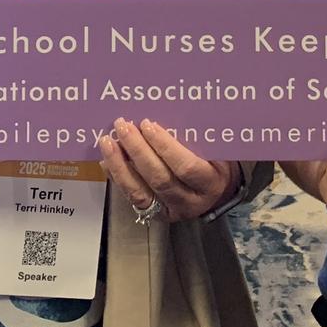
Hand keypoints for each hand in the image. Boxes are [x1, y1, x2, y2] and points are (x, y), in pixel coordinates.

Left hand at [98, 117, 236, 221]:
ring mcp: (171, 211)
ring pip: (141, 193)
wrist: (218, 192)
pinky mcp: (155, 214)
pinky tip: (107, 160)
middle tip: (123, 127)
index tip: (147, 124)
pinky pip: (133, 197)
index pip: (186, 167)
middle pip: (160, 179)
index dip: (165, 147)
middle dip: (138, 151)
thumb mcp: (215, 149)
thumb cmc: (216, 162)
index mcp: (210, 183)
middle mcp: (190, 201)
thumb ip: (195, 137)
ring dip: (121, 166)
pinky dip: (118, 177)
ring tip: (107, 142)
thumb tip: (163, 112)